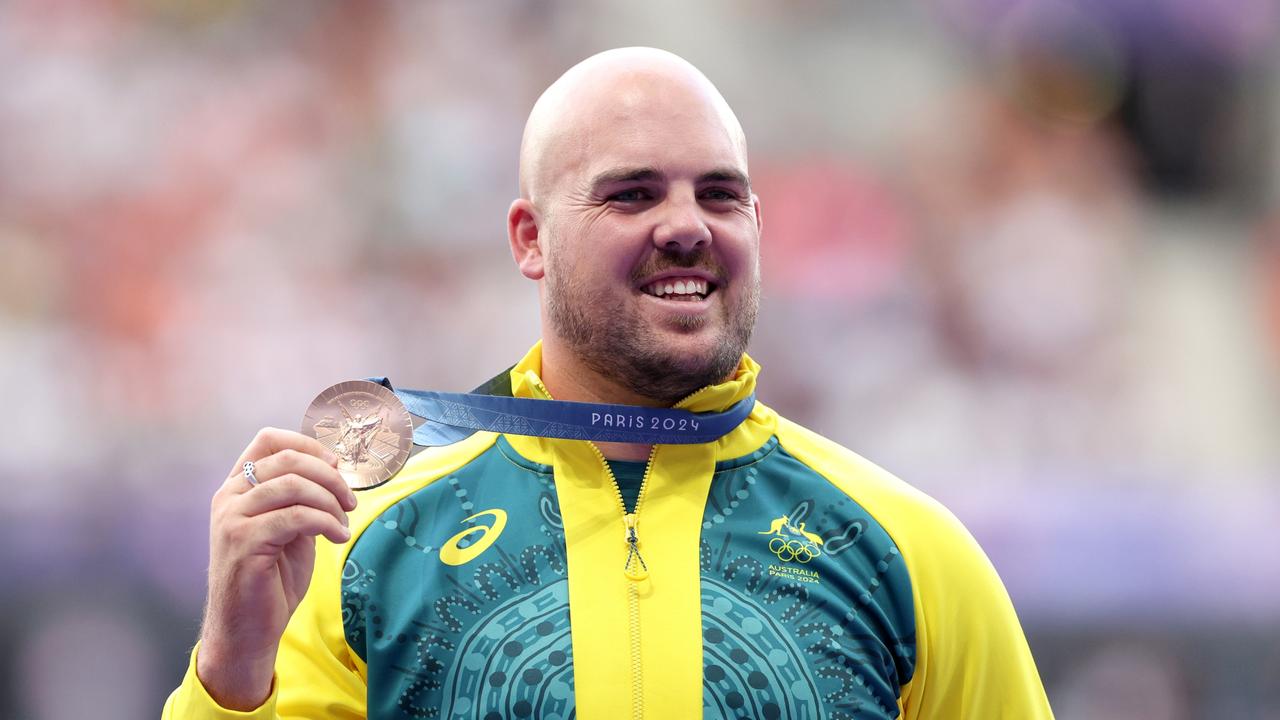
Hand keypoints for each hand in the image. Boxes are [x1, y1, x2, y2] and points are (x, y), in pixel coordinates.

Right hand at [195, 428, 357, 710]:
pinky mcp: (243, 542)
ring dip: (330, 501)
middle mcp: (229, 497)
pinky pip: (296, 517)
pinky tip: (336, 537)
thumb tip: (332, 468)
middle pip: (287, 460)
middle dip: (329, 477)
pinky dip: (325, 523)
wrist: (247, 629)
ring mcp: (232, 518)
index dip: (308, 444)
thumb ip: (301, 498)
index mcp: (236, 488)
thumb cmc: (271, 580)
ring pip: (293, 485)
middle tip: (350, 501)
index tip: (335, 465)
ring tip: (343, 522)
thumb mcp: (289, 529)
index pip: (268, 440)